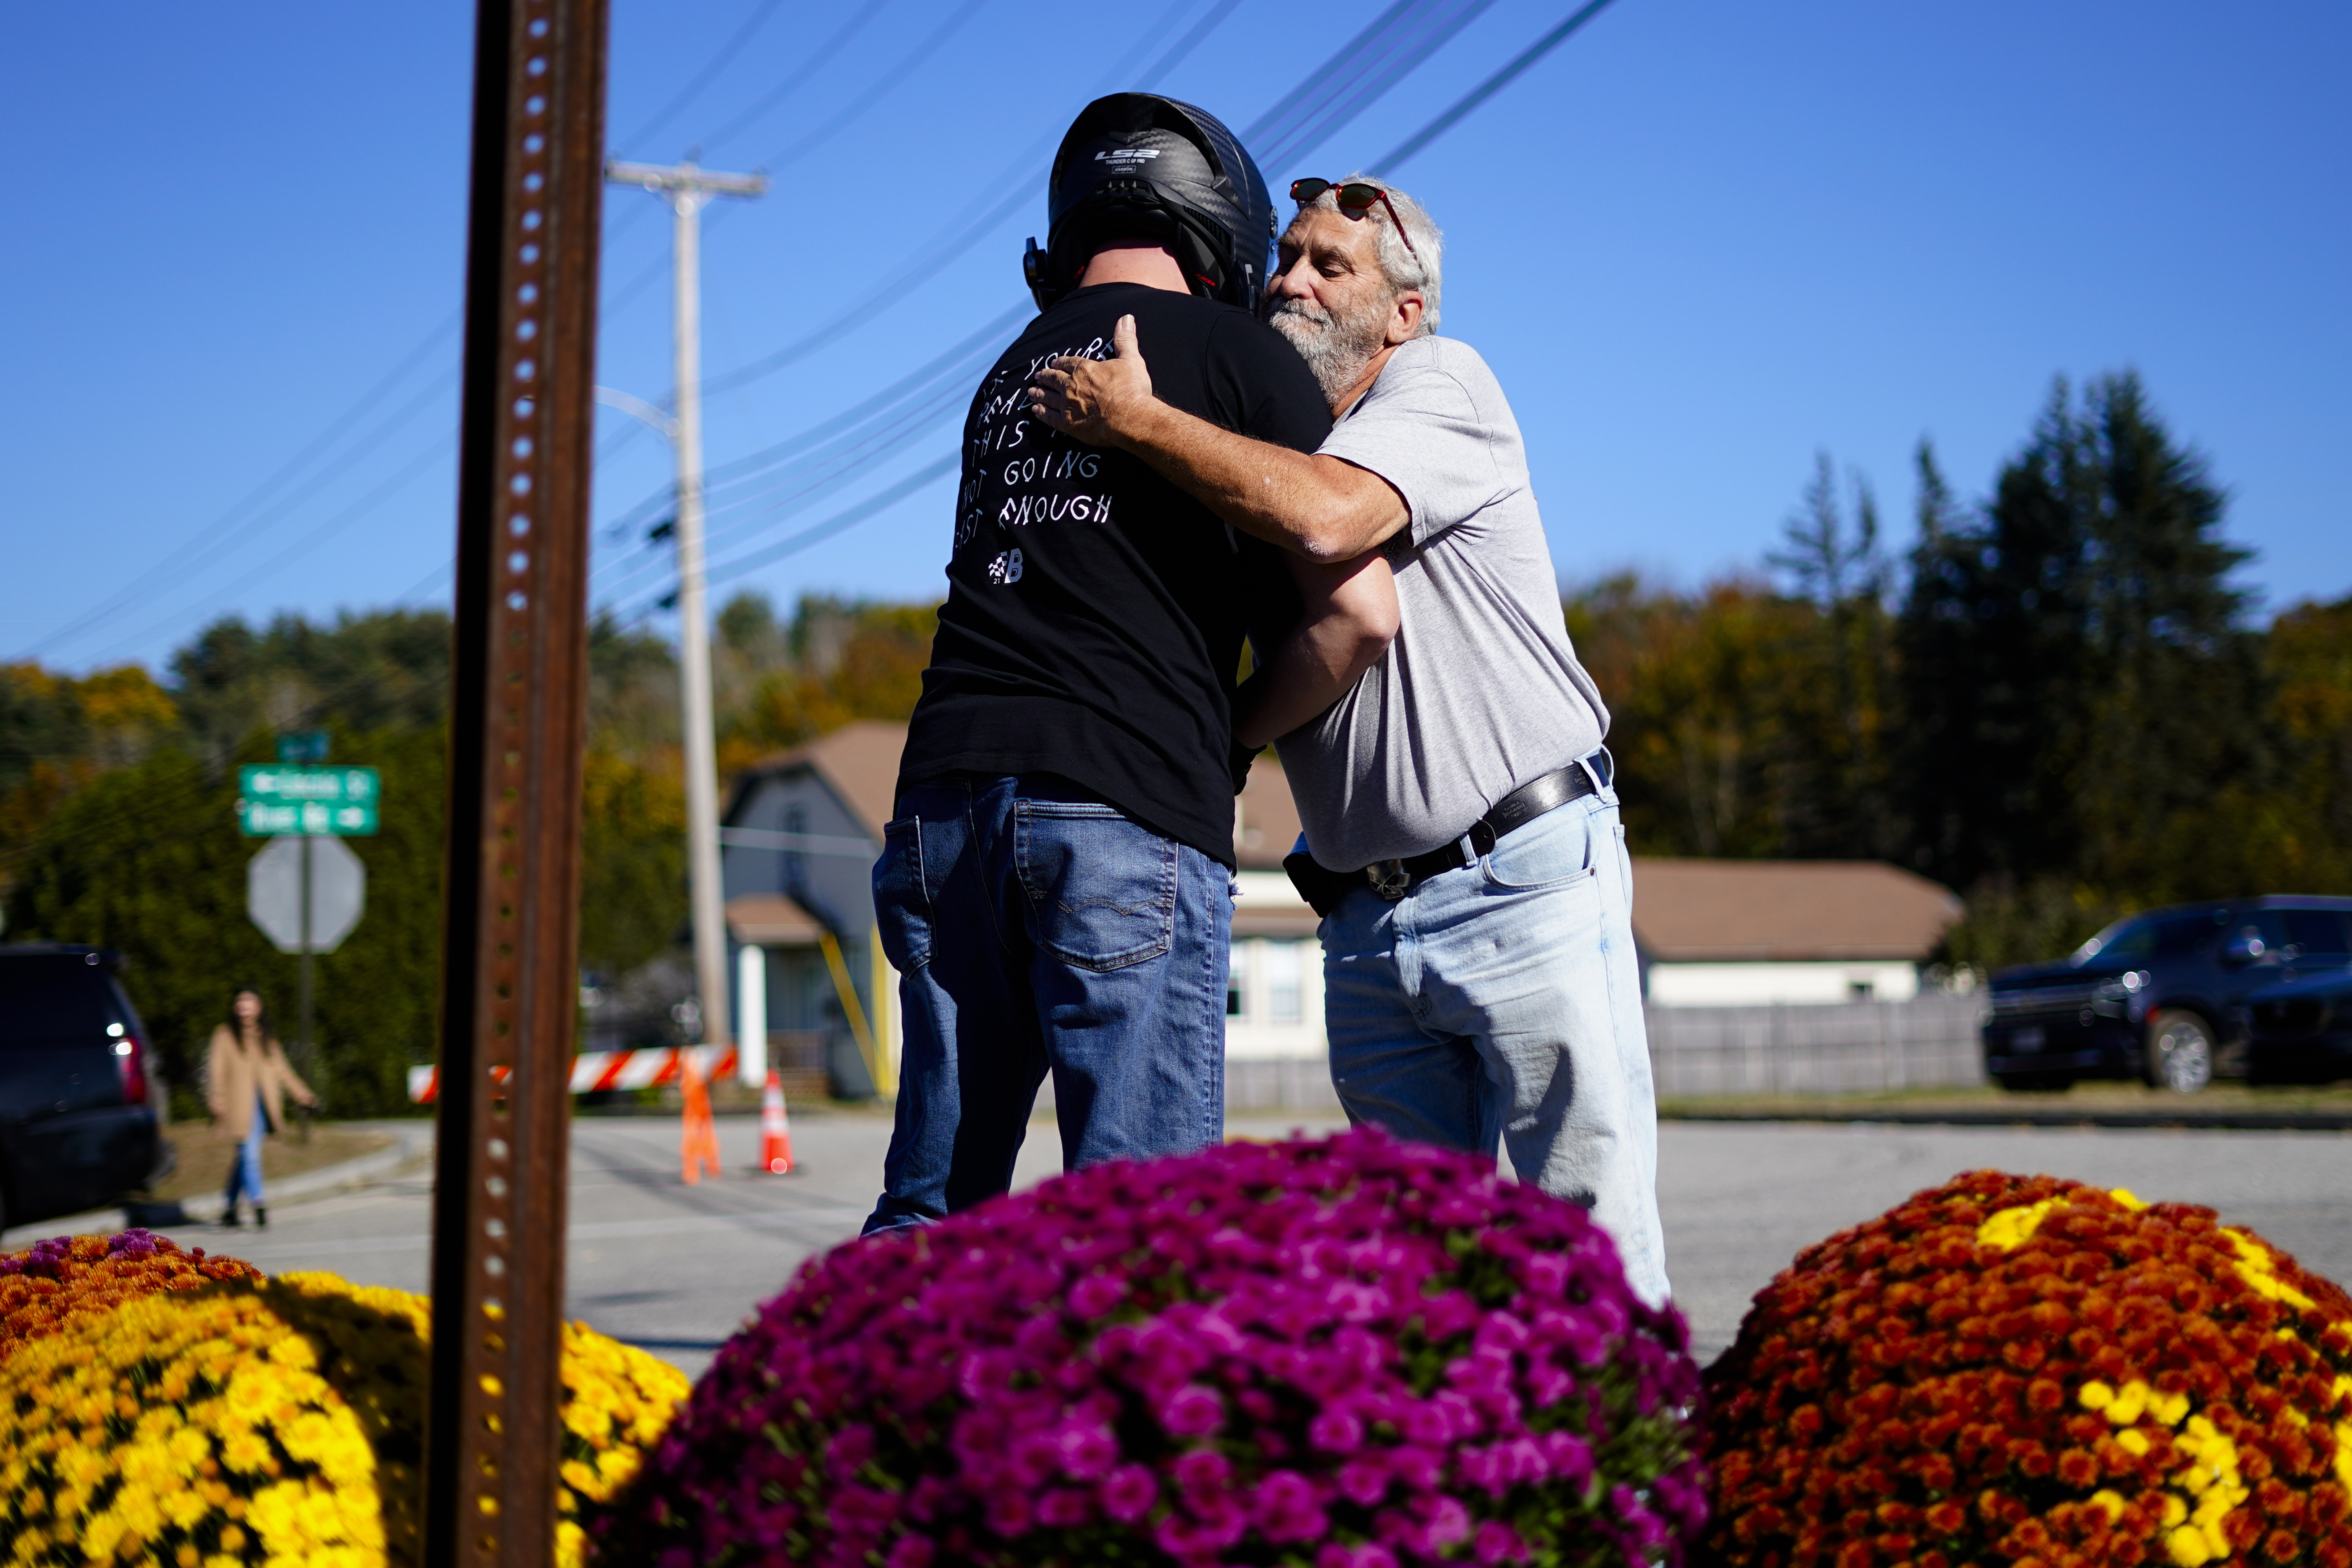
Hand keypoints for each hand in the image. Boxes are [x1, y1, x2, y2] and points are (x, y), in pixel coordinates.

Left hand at [1028, 313, 1154, 447]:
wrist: (1129, 418)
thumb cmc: (1131, 389)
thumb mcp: (1131, 359)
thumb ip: (1125, 339)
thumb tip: (1126, 318)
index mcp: (1085, 369)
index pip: (1068, 363)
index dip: (1060, 363)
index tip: (1054, 363)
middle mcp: (1072, 385)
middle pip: (1054, 379)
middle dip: (1045, 377)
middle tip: (1038, 376)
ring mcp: (1067, 405)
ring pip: (1048, 397)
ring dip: (1039, 394)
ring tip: (1032, 392)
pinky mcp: (1068, 424)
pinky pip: (1049, 418)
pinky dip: (1041, 414)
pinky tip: (1036, 411)